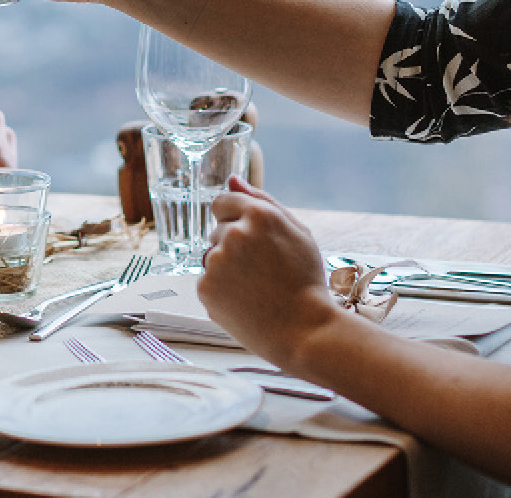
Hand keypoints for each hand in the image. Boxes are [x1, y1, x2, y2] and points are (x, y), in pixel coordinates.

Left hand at [198, 177, 338, 367]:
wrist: (304, 330)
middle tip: (261, 270)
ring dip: (226, 267)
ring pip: (211, 256)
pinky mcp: (206, 287)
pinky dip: (221, 290)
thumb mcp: (297, 232)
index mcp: (259, 214)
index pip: (222, 202)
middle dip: (233, 245)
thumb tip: (232, 180)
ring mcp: (217, 261)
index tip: (250, 239)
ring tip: (255, 287)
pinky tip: (244, 301)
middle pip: (217, 230)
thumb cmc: (305, 281)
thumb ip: (263, 200)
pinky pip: (207, 280)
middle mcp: (234, 233)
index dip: (236, 220)